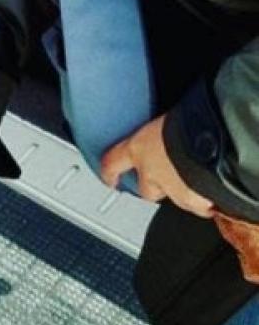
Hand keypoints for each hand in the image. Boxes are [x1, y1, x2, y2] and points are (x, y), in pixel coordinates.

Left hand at [100, 114, 214, 217]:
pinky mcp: (196, 203)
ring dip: (182, 192)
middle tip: (166, 178)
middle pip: (145, 189)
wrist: (216, 145)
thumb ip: (164, 128)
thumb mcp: (169, 118)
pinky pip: (200, 207)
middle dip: (154, 186)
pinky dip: (206, 202)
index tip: (108, 179)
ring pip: (174, 199)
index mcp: (138, 147)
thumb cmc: (192, 122)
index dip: (108, 173)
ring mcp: (174, 190)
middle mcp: (152, 173)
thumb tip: (173, 123)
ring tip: (197, 181)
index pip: (112, 162)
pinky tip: (214, 193)